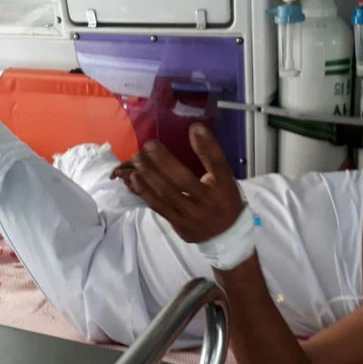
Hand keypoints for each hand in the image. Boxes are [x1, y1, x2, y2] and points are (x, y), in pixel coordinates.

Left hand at [110, 124, 242, 242]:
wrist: (226, 236)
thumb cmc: (224, 200)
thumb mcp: (225, 179)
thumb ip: (211, 160)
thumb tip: (193, 131)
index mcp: (224, 186)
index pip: (218, 164)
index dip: (207, 145)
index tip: (194, 127)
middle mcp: (208, 201)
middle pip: (183, 180)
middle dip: (164, 161)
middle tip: (149, 145)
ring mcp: (191, 214)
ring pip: (166, 193)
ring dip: (149, 174)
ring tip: (137, 159)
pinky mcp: (178, 223)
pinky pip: (158, 206)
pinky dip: (145, 191)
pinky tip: (136, 178)